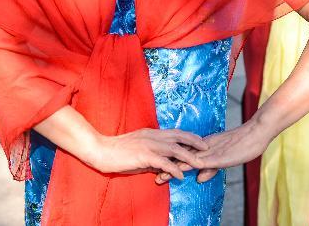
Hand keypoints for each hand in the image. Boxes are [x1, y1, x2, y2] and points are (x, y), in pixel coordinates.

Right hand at [90, 128, 207, 182]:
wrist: (101, 150)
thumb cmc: (118, 152)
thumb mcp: (138, 151)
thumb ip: (152, 156)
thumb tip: (163, 166)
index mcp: (151, 133)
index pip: (174, 132)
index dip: (188, 136)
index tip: (200, 141)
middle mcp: (152, 136)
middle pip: (179, 136)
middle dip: (195, 141)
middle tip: (207, 147)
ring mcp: (148, 144)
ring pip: (174, 148)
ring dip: (189, 156)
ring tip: (201, 163)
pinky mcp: (143, 154)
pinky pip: (162, 161)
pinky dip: (174, 168)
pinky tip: (181, 175)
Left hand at [161, 122, 269, 183]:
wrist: (256, 132)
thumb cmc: (241, 146)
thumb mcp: (223, 160)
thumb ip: (210, 168)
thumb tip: (198, 179)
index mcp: (203, 147)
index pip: (183, 156)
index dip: (171, 163)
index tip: (158, 171)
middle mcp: (204, 148)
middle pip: (182, 158)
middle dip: (168, 167)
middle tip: (155, 177)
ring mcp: (211, 150)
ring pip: (189, 160)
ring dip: (176, 168)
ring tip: (163, 176)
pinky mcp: (220, 155)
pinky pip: (206, 161)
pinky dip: (195, 165)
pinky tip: (185, 171)